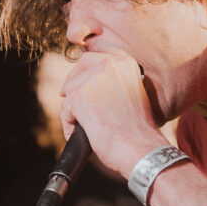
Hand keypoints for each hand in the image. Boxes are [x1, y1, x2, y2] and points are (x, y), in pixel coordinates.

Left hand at [59, 50, 168, 177]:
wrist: (140, 149)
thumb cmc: (138, 129)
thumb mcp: (131, 93)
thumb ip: (113, 82)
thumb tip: (89, 82)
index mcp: (126, 63)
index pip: (96, 56)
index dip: (84, 68)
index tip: (79, 79)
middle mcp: (110, 65)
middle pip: (80, 67)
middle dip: (72, 81)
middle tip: (66, 96)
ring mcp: (94, 79)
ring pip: (70, 91)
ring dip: (72, 110)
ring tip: (86, 128)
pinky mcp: (80, 97)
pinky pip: (66, 111)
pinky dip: (69, 125)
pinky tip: (81, 134)